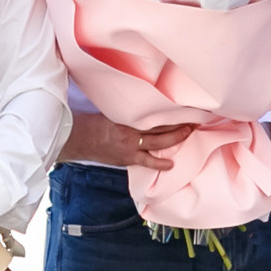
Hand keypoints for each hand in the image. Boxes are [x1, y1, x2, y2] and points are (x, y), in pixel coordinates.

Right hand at [69, 112, 197, 170]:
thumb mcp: (110, 111)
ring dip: (176, 138)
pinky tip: (170, 164)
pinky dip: (159, 164)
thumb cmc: (90, 122)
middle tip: (195, 119)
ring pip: (159, 142)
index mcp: (127, 117)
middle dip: (180, 124)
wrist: (76, 138)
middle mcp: (131, 130)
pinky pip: (147, 162)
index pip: (155, 114)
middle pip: (162, 127)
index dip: (172, 111)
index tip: (185, 107)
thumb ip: (127, 112)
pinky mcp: (126, 158)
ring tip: (189, 133)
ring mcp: (130, 146)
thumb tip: (142, 108)